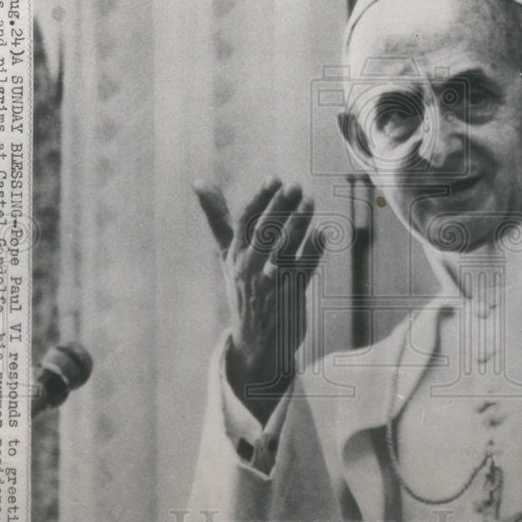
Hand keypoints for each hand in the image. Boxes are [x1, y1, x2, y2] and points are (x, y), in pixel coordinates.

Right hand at [193, 177, 324, 423]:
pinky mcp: (288, 298)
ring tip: (310, 202)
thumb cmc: (243, 287)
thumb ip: (218, 218)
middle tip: (296, 186)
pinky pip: (301, 271)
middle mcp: (247, 269)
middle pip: (263, 234)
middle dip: (279, 208)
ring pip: (282, 251)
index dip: (259, 200)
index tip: (274, 178)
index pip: (244, 223)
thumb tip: (199, 180)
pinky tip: (323, 233)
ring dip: (297, 226)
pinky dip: (312, 252)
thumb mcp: (228, 254)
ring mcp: (268, 285)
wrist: (254, 342)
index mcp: (234, 256)